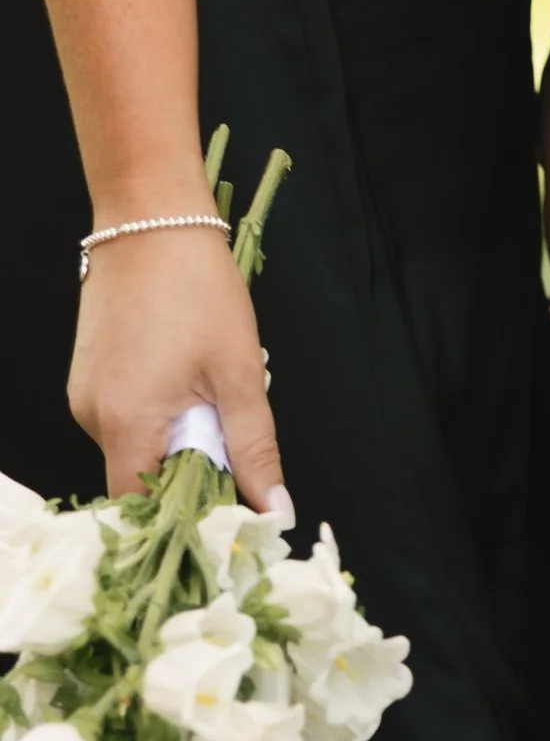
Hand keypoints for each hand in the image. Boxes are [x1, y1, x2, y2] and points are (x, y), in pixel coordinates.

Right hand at [68, 226, 287, 507]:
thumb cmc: (197, 289)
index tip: (229, 516)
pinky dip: (160, 420)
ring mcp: (84, 396)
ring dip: (178, 445)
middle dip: (190, 479)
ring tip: (212, 402)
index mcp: (125, 423)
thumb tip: (275, 509)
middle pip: (140, 482)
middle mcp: (92, 417)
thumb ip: (255, 449)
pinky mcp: (88, 377)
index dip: (186, 522)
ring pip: (135, 450)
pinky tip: (188, 386)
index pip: (144, 509)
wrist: (150, 218)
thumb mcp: (239, 374)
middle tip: (236, 450)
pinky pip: (125, 421)